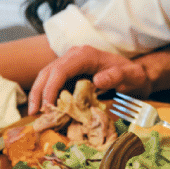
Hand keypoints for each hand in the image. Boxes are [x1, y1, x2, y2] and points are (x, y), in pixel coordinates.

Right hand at [27, 45, 151, 114]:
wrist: (135, 73)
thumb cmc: (133, 75)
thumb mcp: (131, 76)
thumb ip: (117, 76)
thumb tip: (97, 80)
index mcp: (85, 55)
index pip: (60, 70)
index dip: (51, 88)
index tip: (48, 107)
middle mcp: (74, 55)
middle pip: (48, 72)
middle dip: (39, 92)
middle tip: (34, 113)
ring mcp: (70, 63)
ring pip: (46, 76)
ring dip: (39, 94)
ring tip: (36, 113)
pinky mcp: (69, 72)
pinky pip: (53, 81)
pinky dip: (46, 95)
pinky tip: (45, 110)